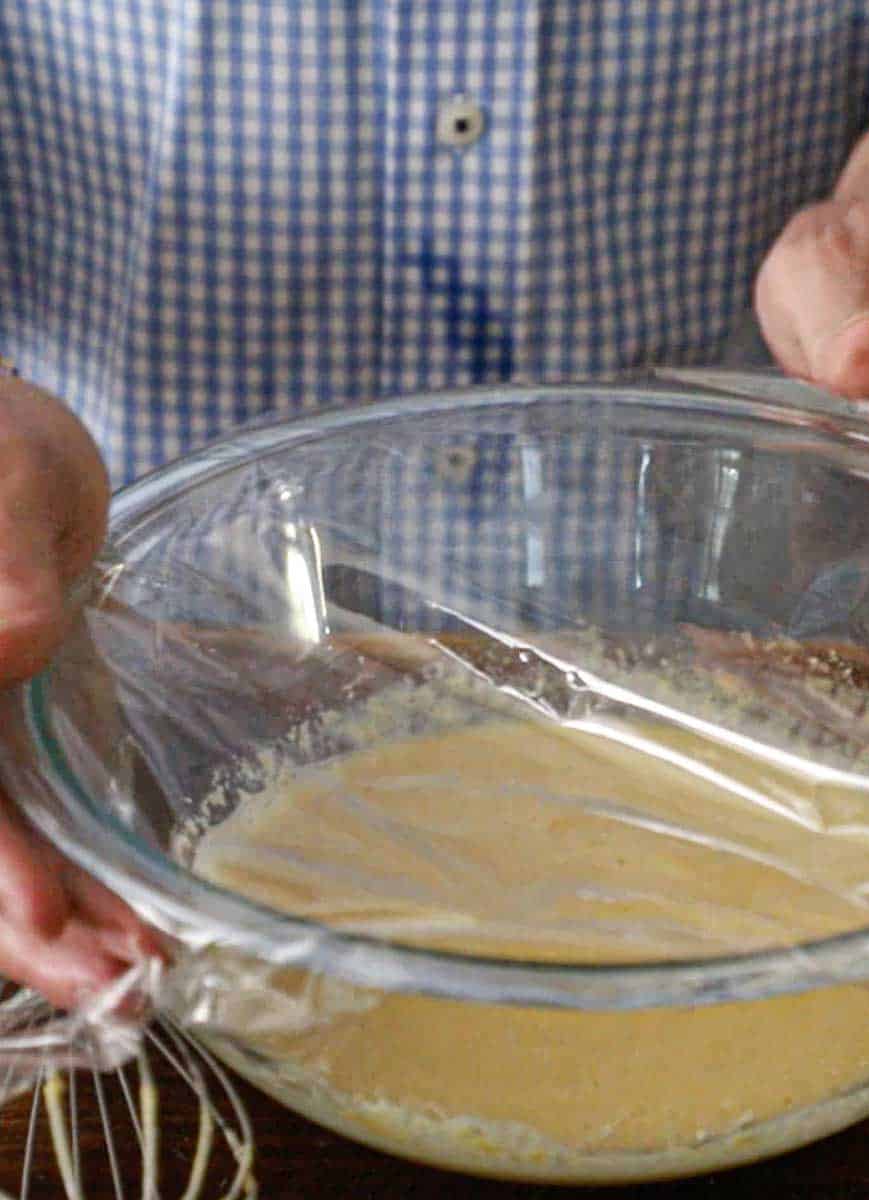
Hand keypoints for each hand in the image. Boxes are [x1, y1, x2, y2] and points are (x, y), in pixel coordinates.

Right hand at [0, 376, 158, 1006]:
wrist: (8, 442)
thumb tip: (2, 639)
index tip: (43, 926)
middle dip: (25, 925)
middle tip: (119, 988)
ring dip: (59, 919)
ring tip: (141, 973)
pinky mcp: (8, 738)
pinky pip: (36, 818)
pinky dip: (79, 872)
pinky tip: (133, 915)